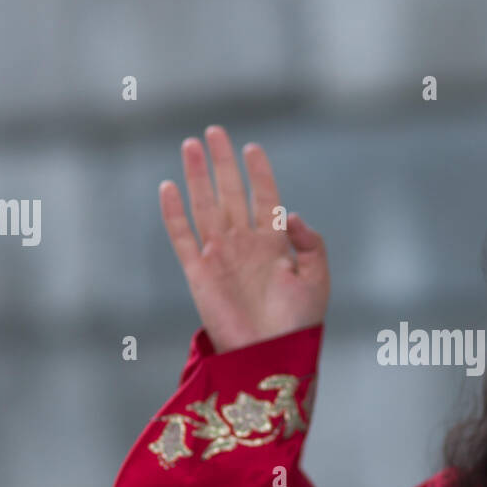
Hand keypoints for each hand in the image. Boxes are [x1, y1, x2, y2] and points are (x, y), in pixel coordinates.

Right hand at [158, 125, 328, 353]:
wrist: (271, 355)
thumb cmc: (298, 323)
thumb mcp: (318, 278)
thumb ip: (310, 242)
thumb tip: (288, 213)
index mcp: (274, 245)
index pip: (264, 198)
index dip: (259, 173)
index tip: (252, 147)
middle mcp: (244, 245)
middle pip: (231, 193)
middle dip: (222, 162)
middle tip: (215, 131)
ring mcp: (219, 257)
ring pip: (205, 206)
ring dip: (197, 176)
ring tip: (191, 145)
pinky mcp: (198, 273)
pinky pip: (182, 236)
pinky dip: (174, 213)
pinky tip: (169, 187)